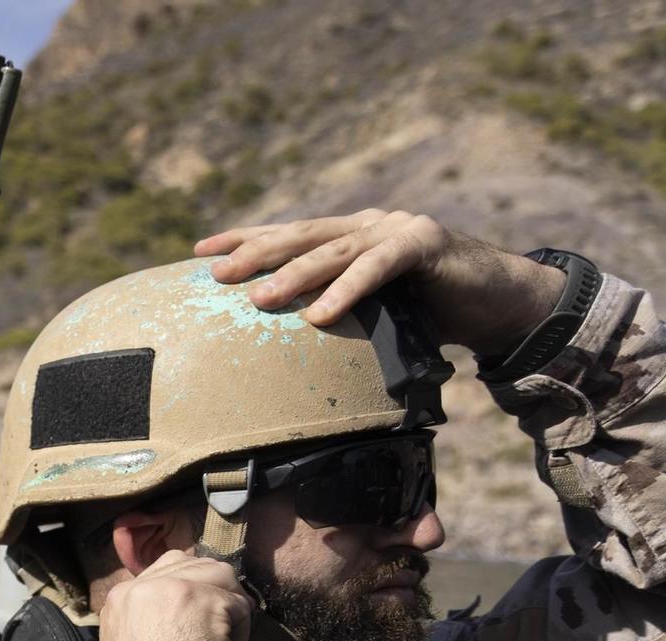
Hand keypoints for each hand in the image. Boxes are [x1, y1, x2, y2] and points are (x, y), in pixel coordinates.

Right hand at [99, 551, 254, 640]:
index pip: (165, 572)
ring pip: (221, 575)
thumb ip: (147, 619)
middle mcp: (141, 586)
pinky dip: (239, 632)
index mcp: (119, 599)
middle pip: (195, 564)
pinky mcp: (204, 600)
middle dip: (213, 593)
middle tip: (215, 632)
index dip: (189, 593)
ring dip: (228, 608)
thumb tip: (182, 612)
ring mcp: (172, 588)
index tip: (195, 623)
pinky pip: (239, 605)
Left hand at [195, 210, 566, 354]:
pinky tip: (320, 314)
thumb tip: (279, 357)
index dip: (244, 239)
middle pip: (300, 236)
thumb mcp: (371, 315)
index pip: (287, 234)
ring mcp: (395, 228)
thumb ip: (333, 319)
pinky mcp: (425, 242)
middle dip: (255, 253)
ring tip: (257, 299)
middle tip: (215, 275)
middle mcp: (366, 225)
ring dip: (293, 275)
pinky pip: (377, 266)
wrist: (500, 303)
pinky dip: (348, 290)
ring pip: (333, 250)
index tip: (199, 252)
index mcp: (347, 236)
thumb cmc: (429, 315)